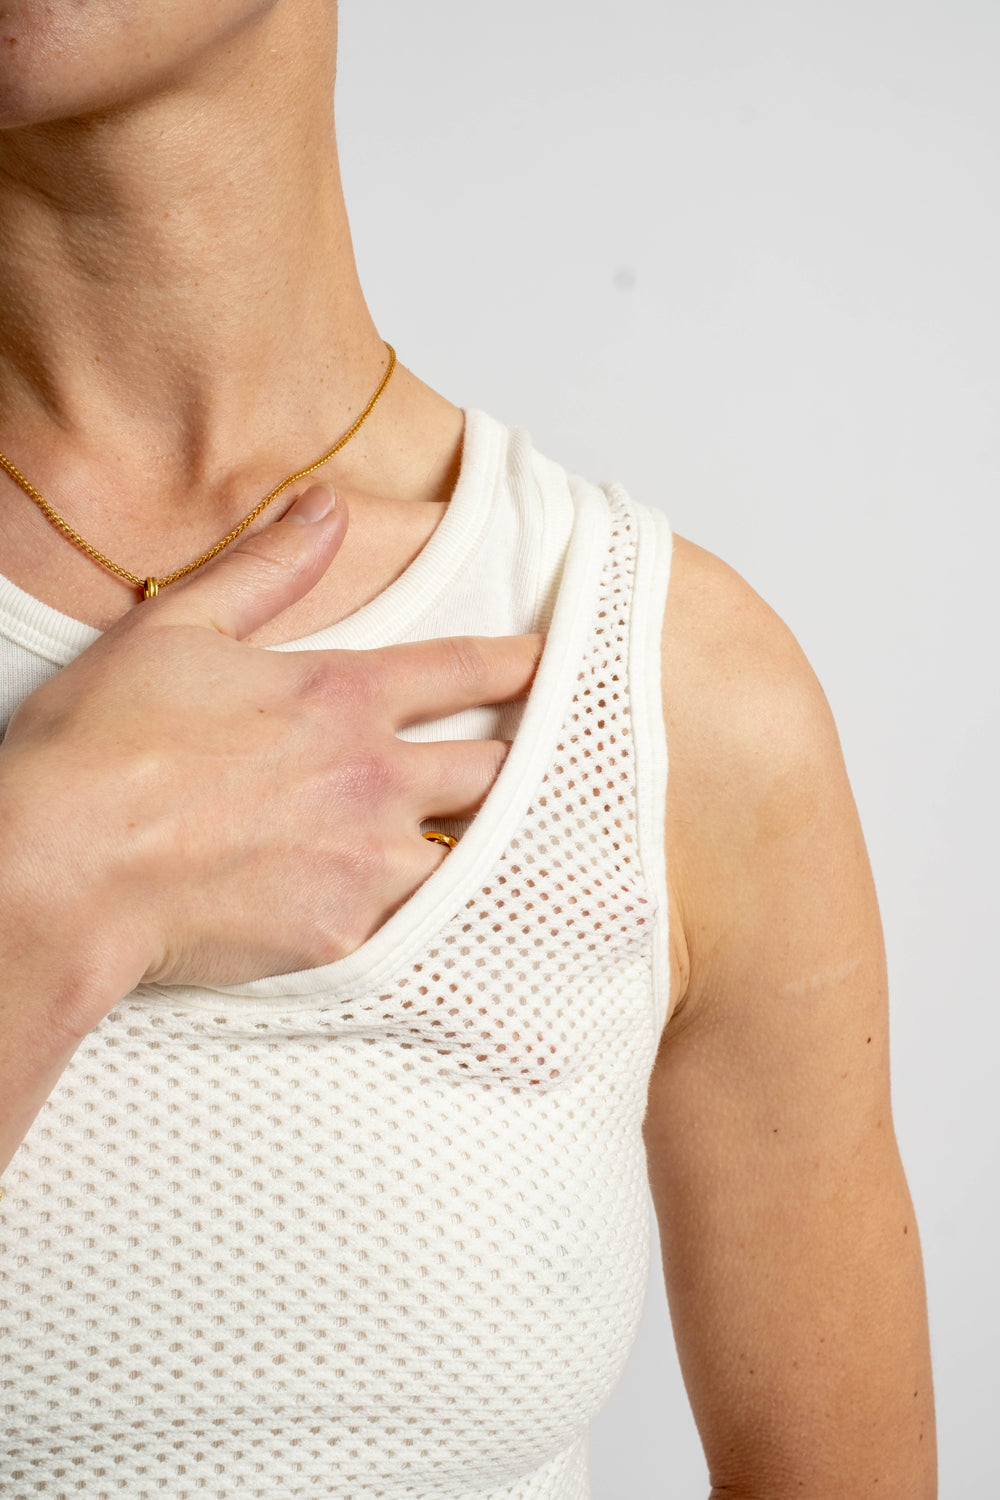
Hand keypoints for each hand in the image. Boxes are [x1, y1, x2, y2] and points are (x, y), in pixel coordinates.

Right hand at [0, 484, 541, 1032]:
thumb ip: (267, 570)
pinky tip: (411, 907)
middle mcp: (374, 776)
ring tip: (471, 844)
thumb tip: (325, 507)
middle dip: (509, 760)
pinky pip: (412, 921)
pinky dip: (417, 909)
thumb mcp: (178, 629)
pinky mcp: (345, 933)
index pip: (464, 669)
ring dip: (468, 840)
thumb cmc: (102, 751)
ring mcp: (366, 860)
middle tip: (516, 763)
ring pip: (466, 851)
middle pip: (490, 767)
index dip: (518, 664)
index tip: (548, 666)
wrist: (62, 873)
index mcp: (342, 695)